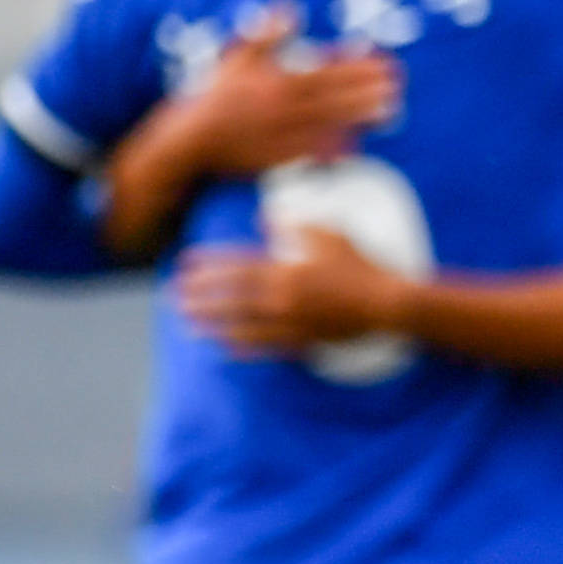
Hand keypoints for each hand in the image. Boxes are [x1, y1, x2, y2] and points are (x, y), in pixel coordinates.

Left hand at [174, 228, 403, 356]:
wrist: (388, 304)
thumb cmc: (360, 266)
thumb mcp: (329, 234)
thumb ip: (293, 224)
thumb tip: (264, 216)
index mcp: (285, 269)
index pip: (234, 267)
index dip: (207, 266)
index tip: (185, 264)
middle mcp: (282, 297)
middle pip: (230, 298)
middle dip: (200, 297)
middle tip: (174, 298)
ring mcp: (290, 322)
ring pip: (241, 325)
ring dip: (212, 325)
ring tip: (190, 325)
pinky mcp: (302, 341)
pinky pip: (264, 346)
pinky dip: (242, 347)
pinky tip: (225, 348)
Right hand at [180, 8, 398, 171]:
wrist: (191, 142)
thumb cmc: (214, 97)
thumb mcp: (237, 60)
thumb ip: (266, 36)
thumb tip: (289, 8)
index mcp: (276, 83)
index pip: (325, 73)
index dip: (355, 68)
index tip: (380, 63)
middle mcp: (283, 109)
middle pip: (333, 99)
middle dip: (366, 91)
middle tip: (396, 84)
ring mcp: (282, 135)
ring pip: (328, 124)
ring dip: (359, 118)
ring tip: (390, 110)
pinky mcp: (278, 159)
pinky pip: (310, 153)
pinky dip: (332, 148)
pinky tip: (355, 145)